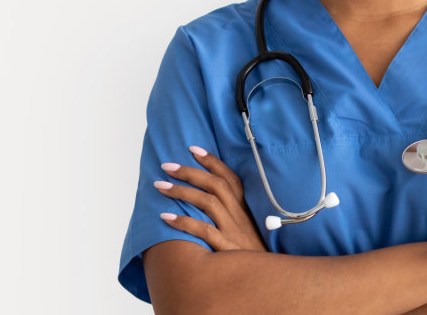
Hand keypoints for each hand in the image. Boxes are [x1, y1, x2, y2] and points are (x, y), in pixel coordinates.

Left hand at [154, 145, 268, 252]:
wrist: (265, 278)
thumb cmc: (250, 254)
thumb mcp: (246, 229)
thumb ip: (231, 213)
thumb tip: (205, 198)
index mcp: (245, 209)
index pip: (230, 178)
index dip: (212, 162)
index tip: (192, 149)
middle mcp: (240, 216)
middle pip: (215, 186)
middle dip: (189, 172)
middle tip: (166, 166)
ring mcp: (234, 231)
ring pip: (208, 203)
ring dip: (182, 192)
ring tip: (160, 186)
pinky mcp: (227, 248)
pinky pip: (204, 231)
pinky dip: (184, 222)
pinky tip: (165, 217)